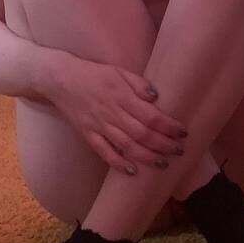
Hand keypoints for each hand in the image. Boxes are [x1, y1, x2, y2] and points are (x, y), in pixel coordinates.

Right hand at [43, 50, 188, 173]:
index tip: (183, 132)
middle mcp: (112, 113)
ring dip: (147, 157)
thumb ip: (139, 84)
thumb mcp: (119, 71)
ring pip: (126, 146)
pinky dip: (118, 163)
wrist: (60, 79)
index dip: (169, 126)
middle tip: (179, 151)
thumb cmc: (94, 73)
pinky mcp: (87, 134)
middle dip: (164, 145)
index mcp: (122, 96)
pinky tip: (132, 171)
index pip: (151, 116)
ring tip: (163, 164)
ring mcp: (99, 126)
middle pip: (142, 134)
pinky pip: (104, 152)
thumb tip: (157, 97)